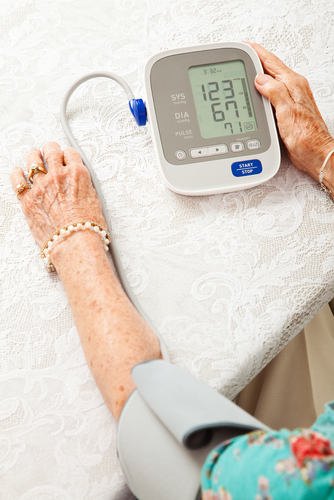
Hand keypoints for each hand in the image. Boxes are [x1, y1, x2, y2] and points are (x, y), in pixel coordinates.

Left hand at [10, 142, 105, 246]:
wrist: (75, 243)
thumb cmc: (88, 228)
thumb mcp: (95, 201)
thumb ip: (84, 187)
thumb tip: (79, 184)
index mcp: (77, 174)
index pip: (70, 154)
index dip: (68, 155)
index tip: (66, 158)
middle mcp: (58, 176)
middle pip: (51, 151)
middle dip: (51, 150)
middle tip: (50, 152)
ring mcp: (41, 187)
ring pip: (33, 160)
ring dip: (34, 156)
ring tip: (34, 155)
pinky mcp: (27, 200)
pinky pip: (17, 181)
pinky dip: (17, 174)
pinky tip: (17, 171)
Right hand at [246, 42, 333, 182]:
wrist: (314, 154)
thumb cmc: (306, 136)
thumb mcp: (287, 112)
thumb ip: (274, 92)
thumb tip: (260, 79)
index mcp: (293, 84)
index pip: (271, 62)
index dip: (256, 53)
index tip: (244, 47)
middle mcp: (293, 89)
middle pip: (270, 70)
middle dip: (254, 62)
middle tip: (240, 57)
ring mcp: (290, 100)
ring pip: (269, 82)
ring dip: (256, 76)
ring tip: (243, 72)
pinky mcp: (286, 111)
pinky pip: (270, 95)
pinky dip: (260, 92)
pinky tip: (254, 94)